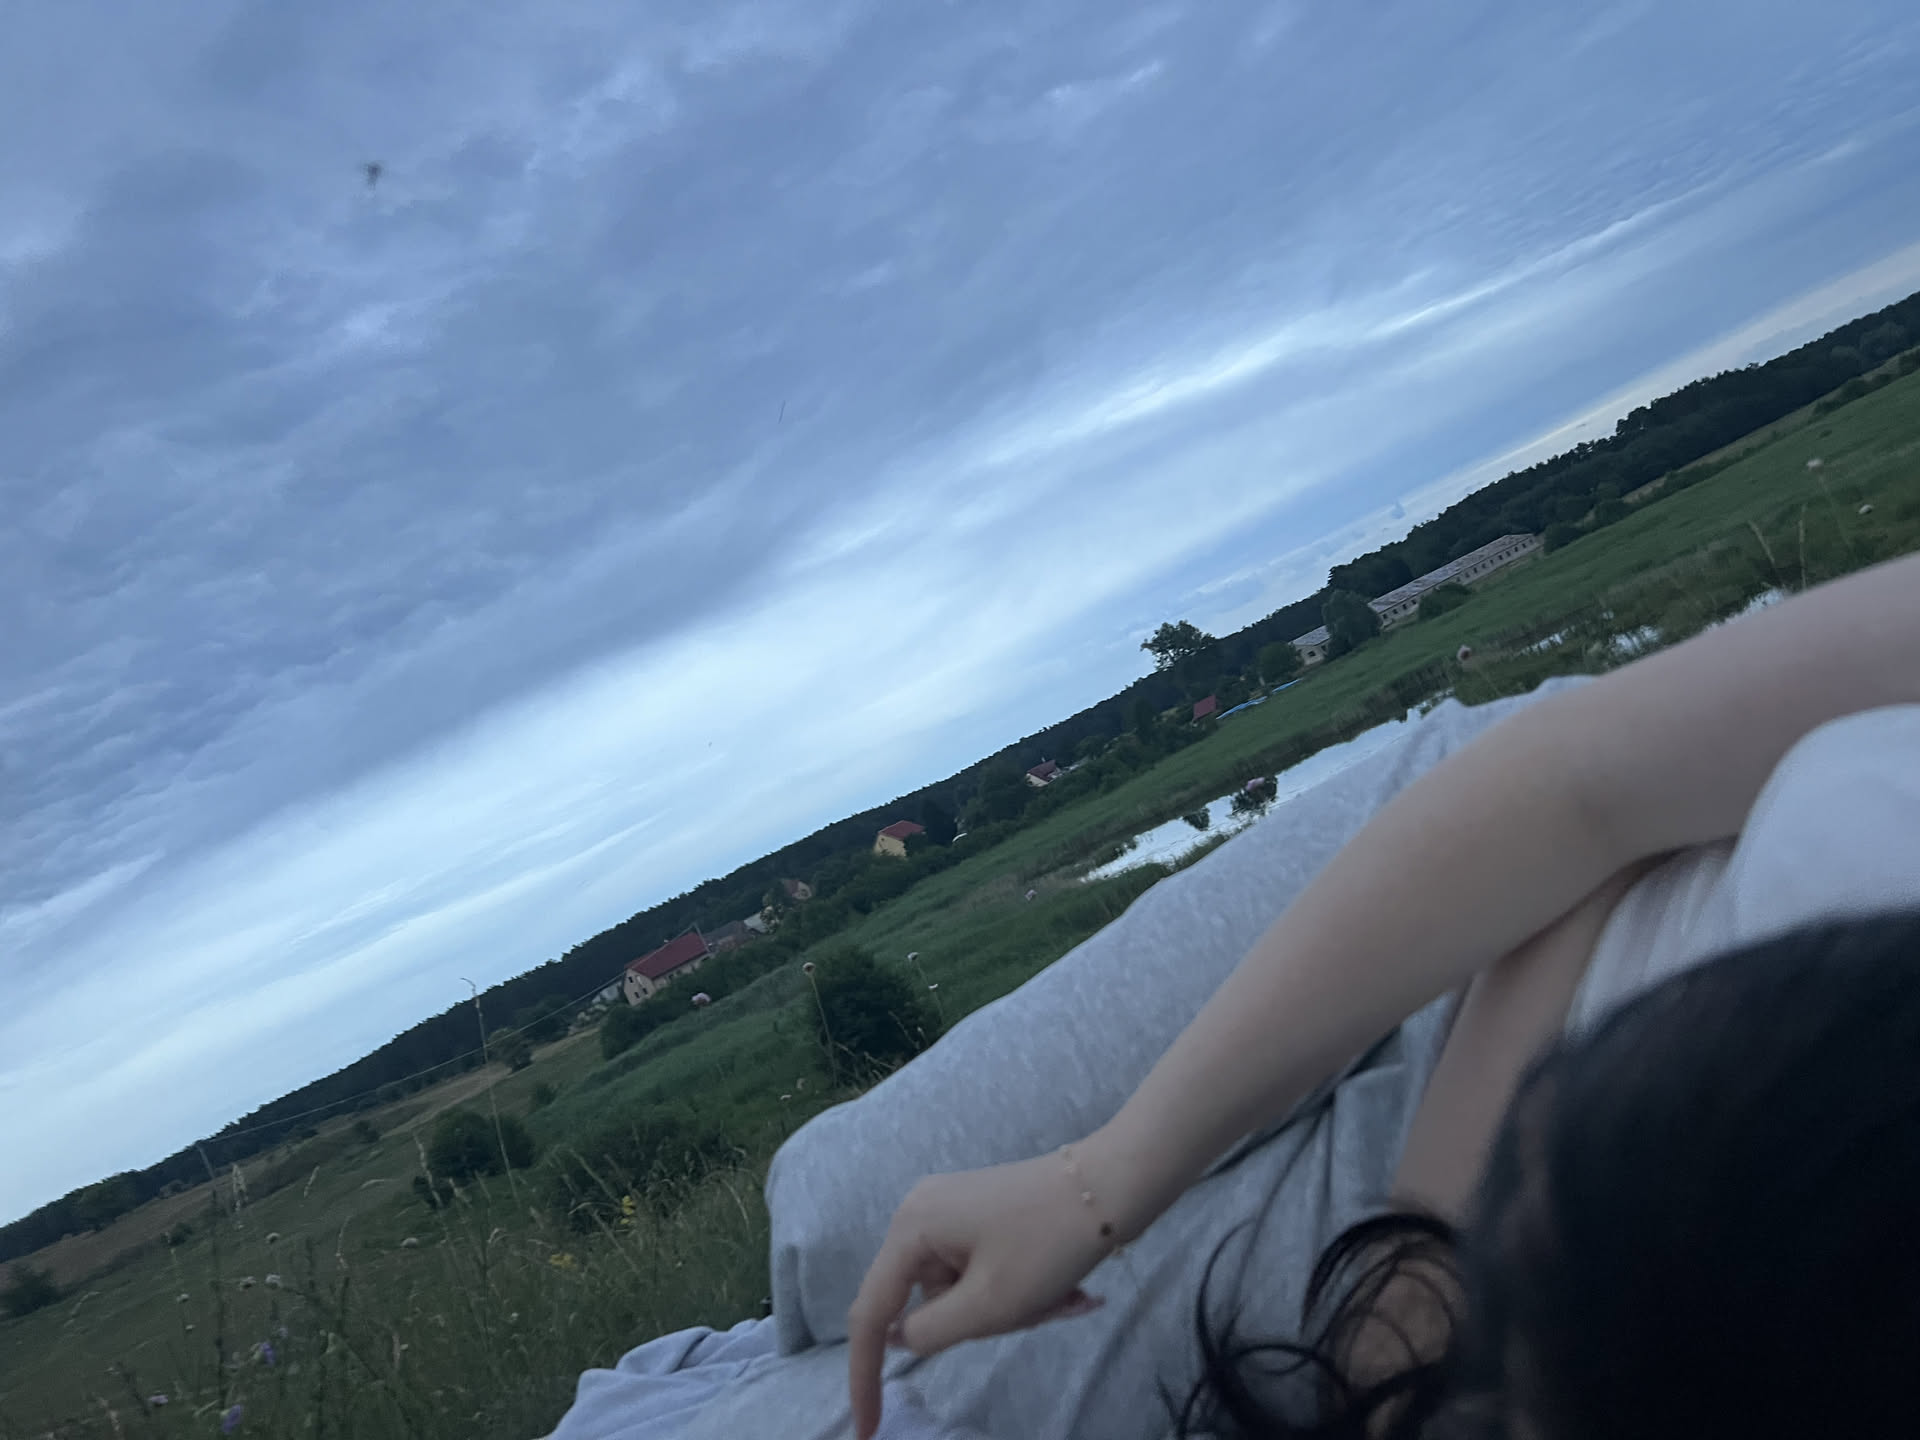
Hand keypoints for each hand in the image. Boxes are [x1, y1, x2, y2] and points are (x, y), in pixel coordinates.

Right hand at [846, 1150, 1117, 1439]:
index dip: (864, 1376)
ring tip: (1060, 1295)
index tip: (866, 1432)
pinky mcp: (979, 1216)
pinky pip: (980, 1274)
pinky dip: (1014, 1293)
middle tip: (1037, 1311)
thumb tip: (898, 1338)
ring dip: (1007, 1310)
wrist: (1114, 1183)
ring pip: (960, 1293)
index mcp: (911, 1227)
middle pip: (926, 1303)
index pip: (871, 1314)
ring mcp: (950, 1211)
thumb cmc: (1049, 1242)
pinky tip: (1061, 1286)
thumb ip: (930, 1332)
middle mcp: (920, 1213)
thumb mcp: (989, 1304)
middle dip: (980, 1322)